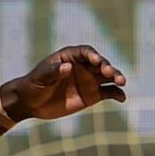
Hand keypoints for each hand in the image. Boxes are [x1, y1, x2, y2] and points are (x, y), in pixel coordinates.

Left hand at [1, 45, 126, 122]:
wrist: (31, 103)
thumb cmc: (34, 84)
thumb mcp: (41, 77)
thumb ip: (54, 71)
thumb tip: (68, 67)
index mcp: (70, 56)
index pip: (86, 52)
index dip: (92, 55)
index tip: (96, 61)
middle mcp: (83, 66)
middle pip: (100, 63)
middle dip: (107, 67)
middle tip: (110, 73)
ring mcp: (89, 80)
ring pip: (108, 77)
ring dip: (116, 78)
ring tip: (122, 82)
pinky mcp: (92, 95)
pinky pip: (108, 93)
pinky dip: (117, 94)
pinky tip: (122, 98)